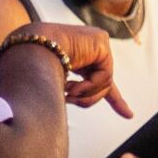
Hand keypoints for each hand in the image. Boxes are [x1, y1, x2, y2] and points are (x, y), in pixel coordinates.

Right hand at [3, 20, 121, 109]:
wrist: (28, 51)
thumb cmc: (33, 70)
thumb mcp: (57, 87)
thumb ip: (74, 96)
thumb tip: (79, 107)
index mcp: (79, 57)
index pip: (101, 79)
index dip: (115, 100)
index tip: (128, 115)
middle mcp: (90, 49)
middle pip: (105, 84)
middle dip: (89, 99)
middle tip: (68, 98)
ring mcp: (97, 43)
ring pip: (105, 83)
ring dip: (85, 94)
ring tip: (67, 92)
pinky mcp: (101, 42)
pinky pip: (105, 75)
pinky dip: (90, 86)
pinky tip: (74, 84)